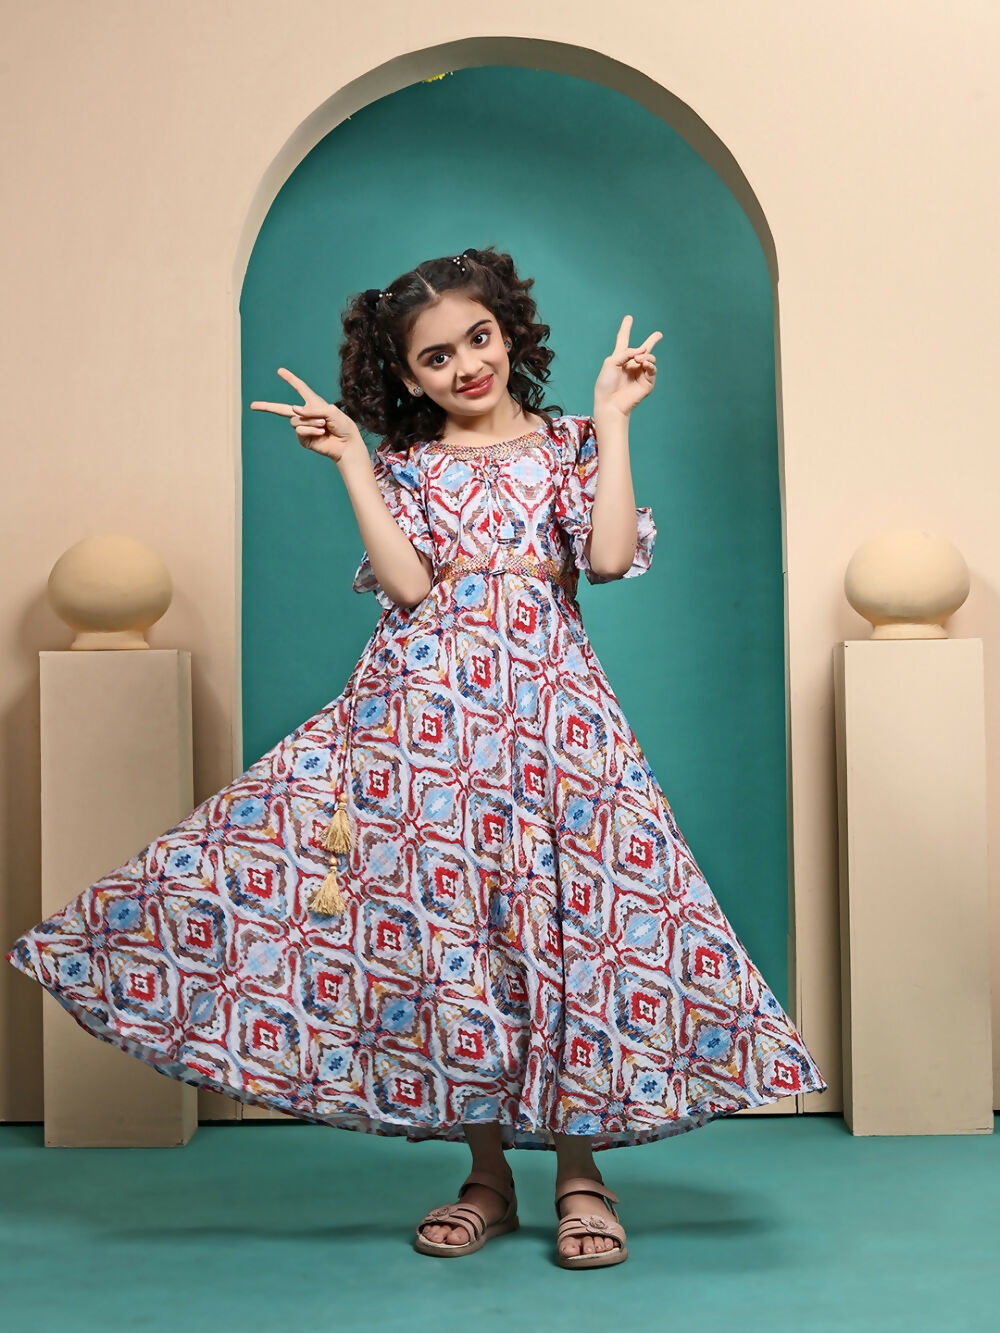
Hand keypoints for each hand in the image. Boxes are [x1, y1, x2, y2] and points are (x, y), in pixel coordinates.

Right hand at [250, 368, 364, 462]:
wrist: (346, 443)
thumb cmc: (342, 425)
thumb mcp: (330, 411)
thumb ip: (312, 409)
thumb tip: (294, 410)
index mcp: (313, 403)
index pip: (300, 388)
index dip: (290, 379)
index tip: (280, 371)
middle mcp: (305, 414)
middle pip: (281, 409)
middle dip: (266, 407)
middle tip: (252, 405)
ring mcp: (303, 427)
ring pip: (296, 420)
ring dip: (310, 421)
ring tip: (323, 425)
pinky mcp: (303, 439)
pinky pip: (300, 430)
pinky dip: (310, 430)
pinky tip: (321, 433)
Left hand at [593, 316, 661, 417]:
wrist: (610, 402)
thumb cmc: (606, 384)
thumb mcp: (611, 363)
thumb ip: (625, 353)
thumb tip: (642, 351)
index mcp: (619, 359)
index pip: (623, 341)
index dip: (626, 329)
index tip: (628, 318)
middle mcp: (631, 365)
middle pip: (643, 350)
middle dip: (652, 341)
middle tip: (659, 334)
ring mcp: (639, 373)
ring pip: (649, 358)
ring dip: (645, 356)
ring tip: (639, 359)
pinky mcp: (647, 383)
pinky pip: (652, 369)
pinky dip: (649, 364)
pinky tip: (644, 363)